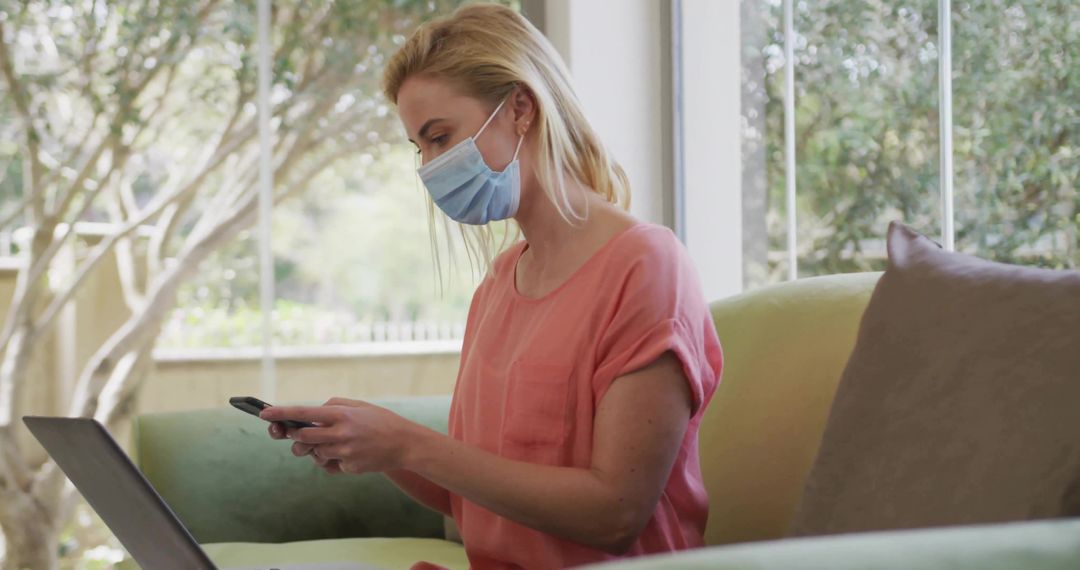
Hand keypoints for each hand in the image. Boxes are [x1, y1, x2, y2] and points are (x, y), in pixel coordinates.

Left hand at [261, 397, 416, 474]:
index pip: (304, 413)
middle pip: (302, 437)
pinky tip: (348, 453)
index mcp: (342, 414)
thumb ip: (334, 405)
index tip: (263, 414)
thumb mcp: (359, 405)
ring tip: (332, 442)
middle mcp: (341, 433)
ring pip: (315, 453)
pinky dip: (331, 459)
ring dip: (316, 448)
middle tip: (292, 433)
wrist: (405, 444)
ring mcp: (345, 453)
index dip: (281, 414)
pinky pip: (329, 465)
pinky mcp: (349, 468)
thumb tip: (310, 412)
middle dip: (294, 436)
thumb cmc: (380, 421)